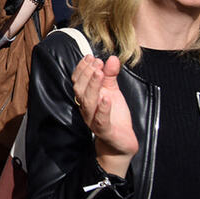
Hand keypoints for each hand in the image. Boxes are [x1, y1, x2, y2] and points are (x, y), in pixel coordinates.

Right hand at [72, 55, 138, 175]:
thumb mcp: (113, 91)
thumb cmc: (114, 115)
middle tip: (97, 63)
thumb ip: (111, 75)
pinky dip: (103, 109)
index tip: (91, 57)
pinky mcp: (104, 131)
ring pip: (88, 102)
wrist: (121, 141)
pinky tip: (107, 98)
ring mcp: (93, 120)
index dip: (82, 68)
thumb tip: (112, 58)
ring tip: (100, 73)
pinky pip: (101, 120)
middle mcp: (86, 108)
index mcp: (86, 97)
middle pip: (80, 89)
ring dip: (92, 86)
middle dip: (87, 74)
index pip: (78, 80)